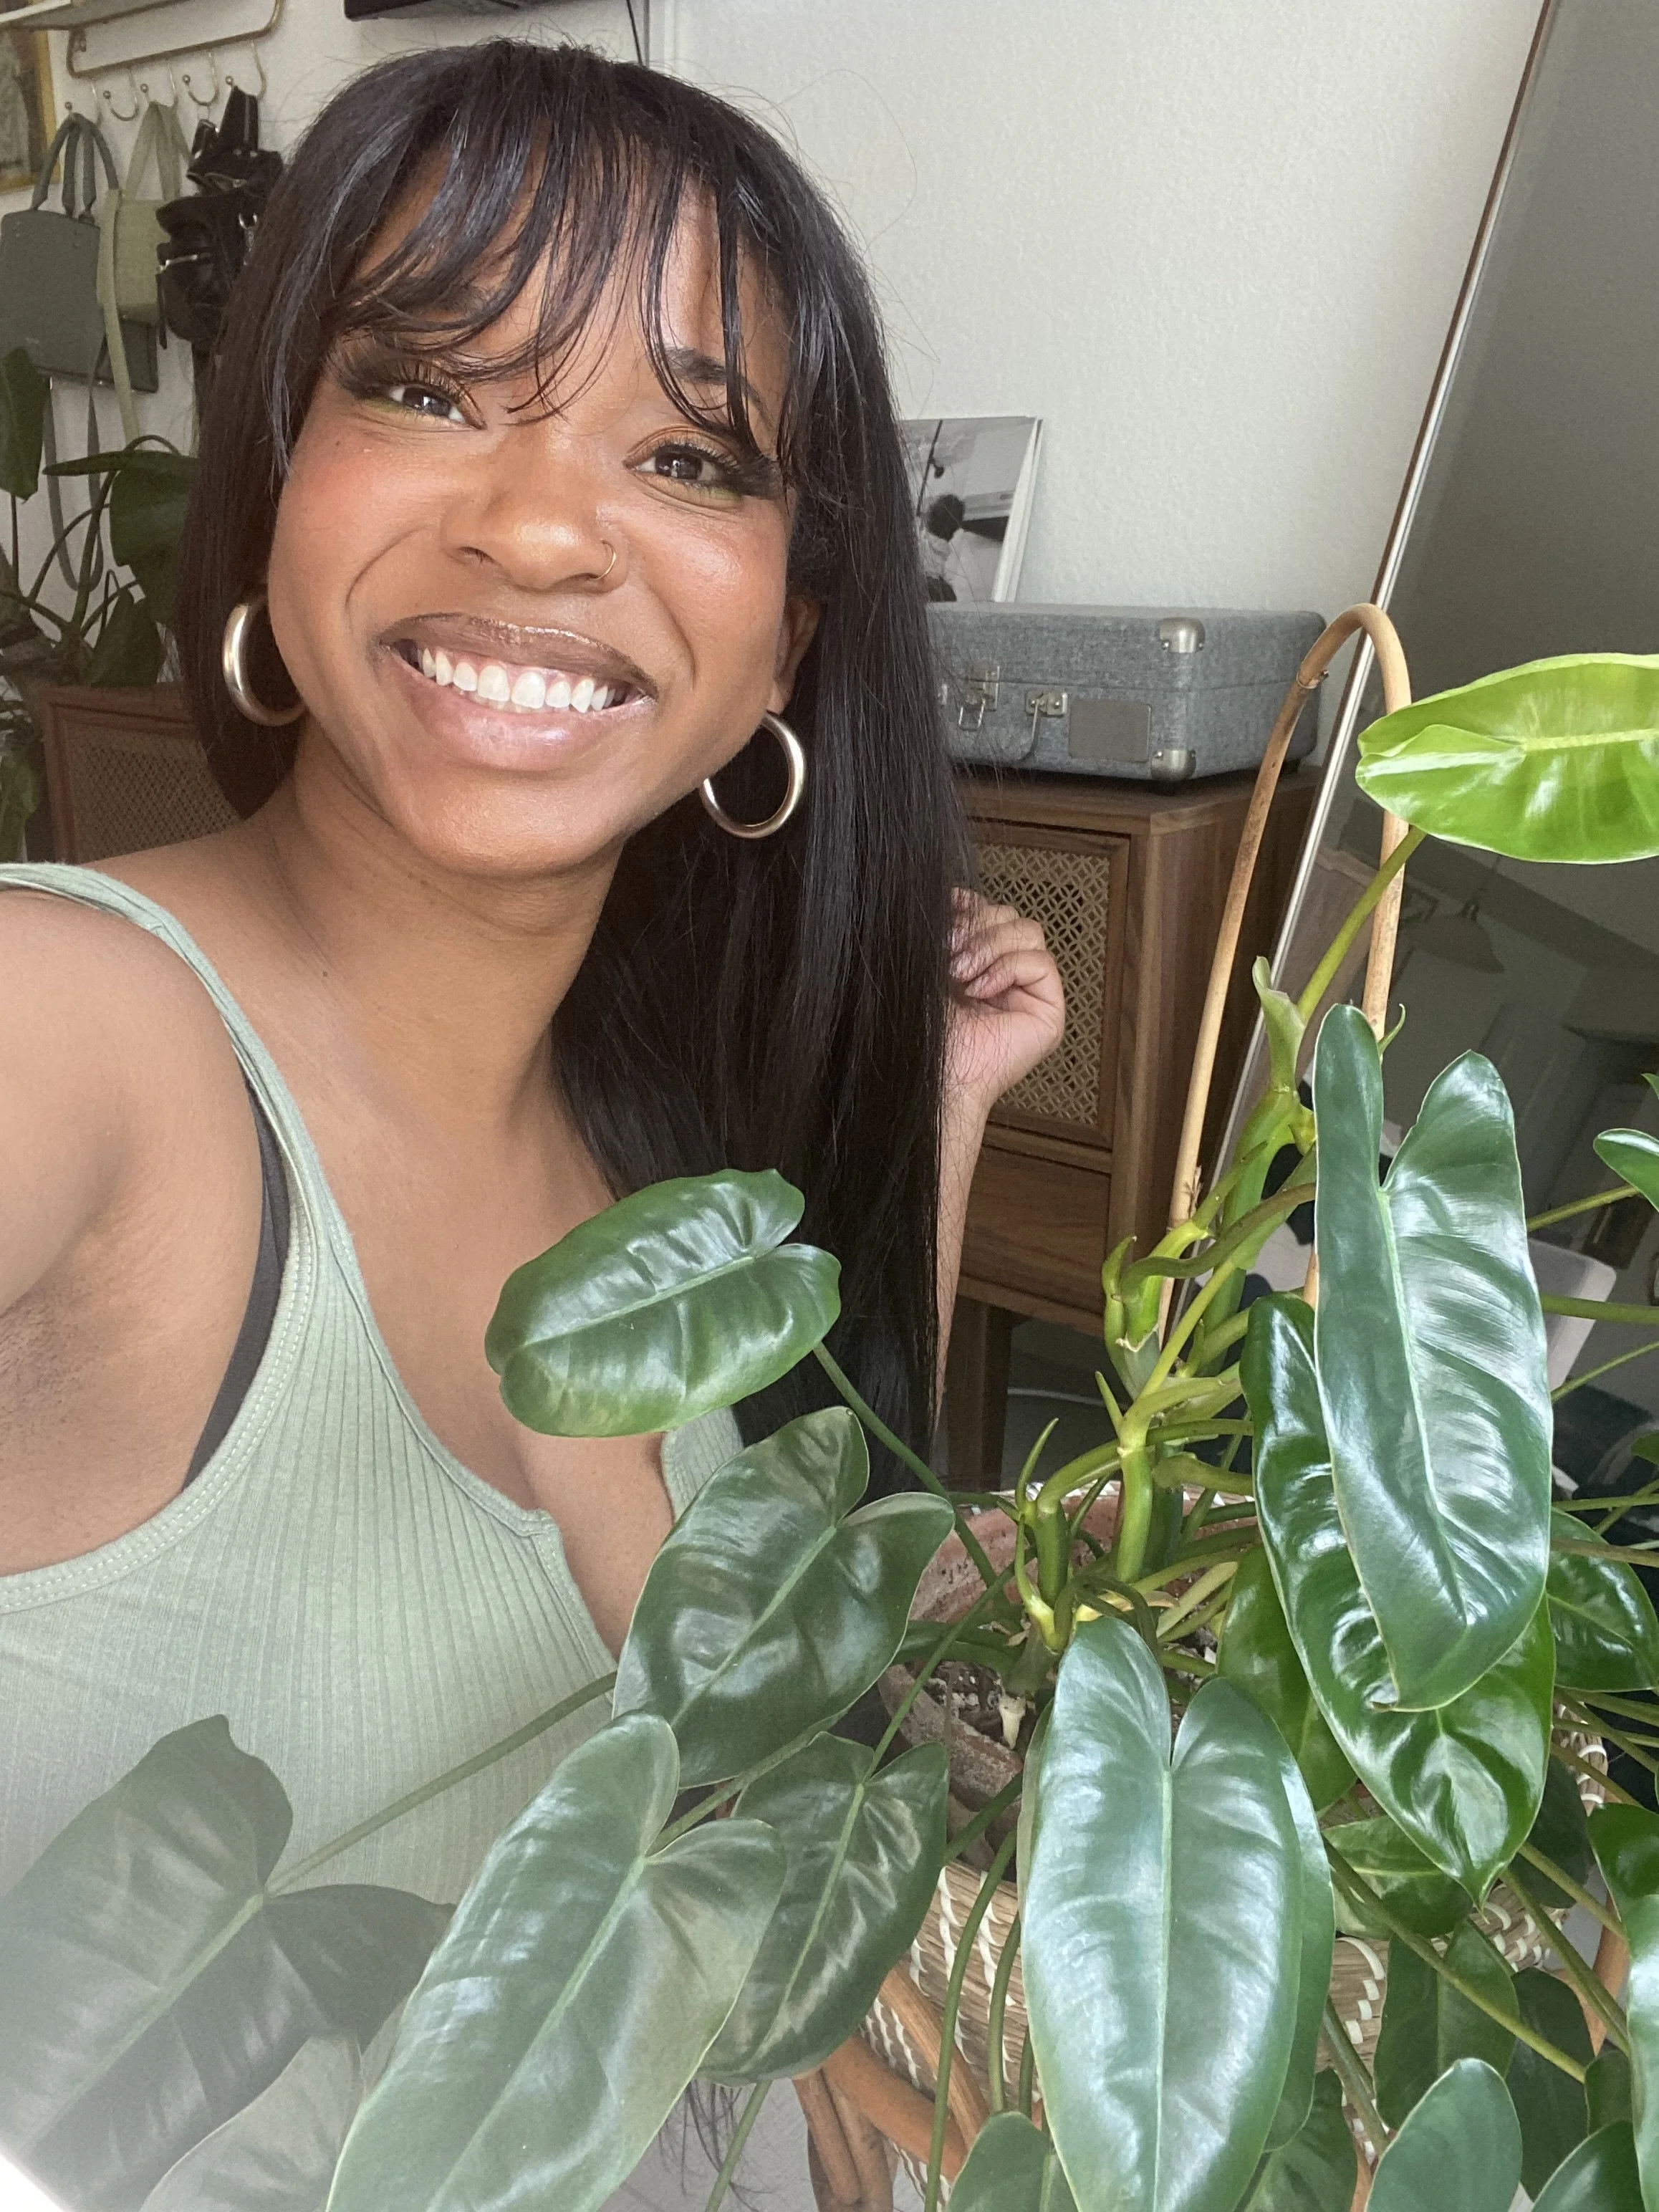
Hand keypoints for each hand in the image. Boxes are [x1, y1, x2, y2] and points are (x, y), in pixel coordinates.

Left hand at [945, 889, 1064, 1126]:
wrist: (934, 1075)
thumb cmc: (924, 1032)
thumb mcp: (930, 968)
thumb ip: (946, 931)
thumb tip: (957, 895)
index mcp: (975, 962)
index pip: (988, 913)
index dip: (971, 906)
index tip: (948, 907)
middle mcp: (1003, 974)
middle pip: (1010, 916)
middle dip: (979, 927)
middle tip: (949, 951)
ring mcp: (1027, 991)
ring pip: (1028, 932)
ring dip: (991, 946)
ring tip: (962, 974)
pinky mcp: (1047, 1009)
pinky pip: (1040, 963)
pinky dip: (1008, 968)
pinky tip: (981, 990)